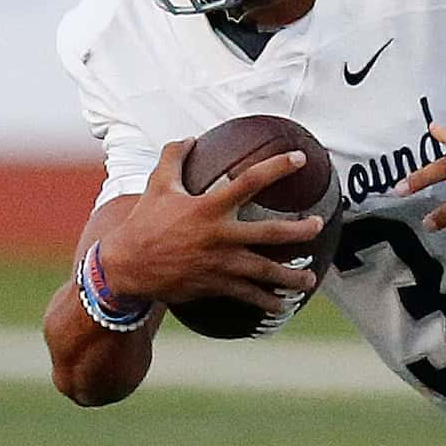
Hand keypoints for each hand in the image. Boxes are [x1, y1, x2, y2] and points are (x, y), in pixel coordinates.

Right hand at [96, 140, 327, 311]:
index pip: (250, 181)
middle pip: (271, 233)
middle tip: (319, 226)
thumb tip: (189, 138)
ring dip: (292, 277)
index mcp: (208, 207)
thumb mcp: (156, 185)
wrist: (126, 266)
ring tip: (310, 281)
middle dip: (300, 231)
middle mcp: (220, 235)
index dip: (276, 168)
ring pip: (267, 271)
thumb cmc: (144, 223)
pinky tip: (282, 306)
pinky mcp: (216, 285)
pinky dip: (267, 302)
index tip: (299, 159)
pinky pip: (248, 296)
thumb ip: (173, 158)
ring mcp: (221, 263)